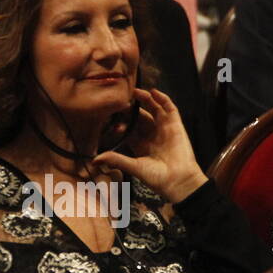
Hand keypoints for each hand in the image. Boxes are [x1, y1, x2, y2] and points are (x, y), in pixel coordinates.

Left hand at [91, 89, 206, 203]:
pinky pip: (170, 108)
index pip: (128, 129)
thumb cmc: (157, 177)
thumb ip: (116, 160)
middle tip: (120, 103)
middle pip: (140, 117)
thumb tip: (95, 161)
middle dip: (130, 110)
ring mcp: (164, 129)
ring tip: (135, 92)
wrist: (178, 181)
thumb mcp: (134, 166)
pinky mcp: (176, 125)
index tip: (110, 119)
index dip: (120, 123)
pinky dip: (163, 99)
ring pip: (154, 109)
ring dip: (145, 99)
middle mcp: (152, 135)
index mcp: (141, 145)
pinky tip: (153, 92)